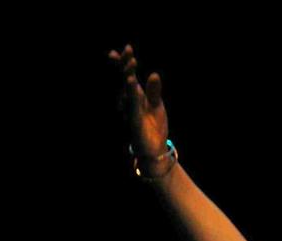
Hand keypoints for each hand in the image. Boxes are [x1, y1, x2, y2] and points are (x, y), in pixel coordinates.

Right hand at [108, 44, 169, 160]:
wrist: (154, 149)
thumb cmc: (153, 127)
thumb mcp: (156, 106)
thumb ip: (154, 91)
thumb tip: (153, 74)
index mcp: (136, 95)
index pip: (129, 75)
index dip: (126, 62)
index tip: (127, 49)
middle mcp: (130, 100)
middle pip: (125, 79)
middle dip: (125, 65)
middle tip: (128, 51)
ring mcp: (130, 110)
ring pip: (127, 90)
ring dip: (129, 76)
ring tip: (131, 62)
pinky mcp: (134, 121)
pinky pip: (132, 104)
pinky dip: (131, 93)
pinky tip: (131, 82)